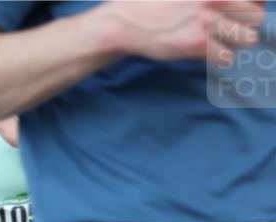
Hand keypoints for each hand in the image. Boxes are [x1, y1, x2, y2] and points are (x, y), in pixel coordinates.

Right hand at [104, 0, 264, 65]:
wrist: (124, 22)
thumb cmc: (153, 3)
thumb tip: (254, 2)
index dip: (253, 5)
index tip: (243, 11)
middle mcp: (215, 0)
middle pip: (256, 17)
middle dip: (245, 24)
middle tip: (227, 27)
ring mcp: (207, 22)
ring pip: (246, 38)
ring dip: (235, 42)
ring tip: (218, 41)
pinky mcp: (196, 44)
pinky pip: (226, 56)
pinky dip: (219, 57)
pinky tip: (205, 52)